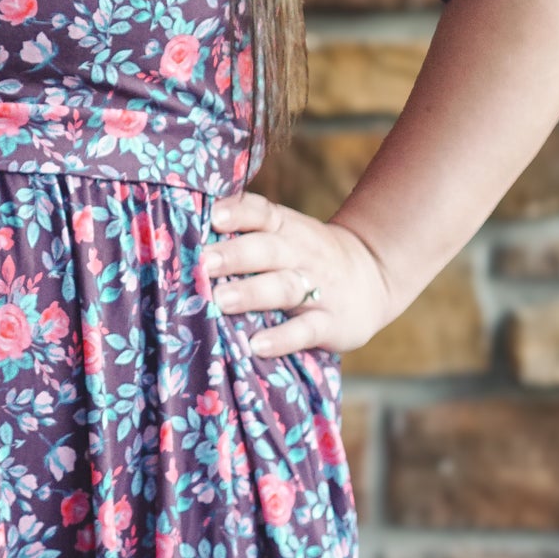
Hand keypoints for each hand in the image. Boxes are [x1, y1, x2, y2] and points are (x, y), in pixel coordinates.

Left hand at [199, 189, 396, 359]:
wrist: (374, 276)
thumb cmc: (307, 255)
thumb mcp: (287, 233)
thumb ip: (247, 230)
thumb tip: (184, 227)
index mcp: (286, 228)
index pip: (262, 213)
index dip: (239, 212)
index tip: (214, 216)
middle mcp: (301, 254)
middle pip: (267, 250)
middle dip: (234, 255)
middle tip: (203, 263)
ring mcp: (319, 288)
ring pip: (283, 288)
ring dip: (251, 293)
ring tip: (220, 300)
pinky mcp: (332, 323)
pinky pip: (306, 329)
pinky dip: (283, 337)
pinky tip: (257, 344)